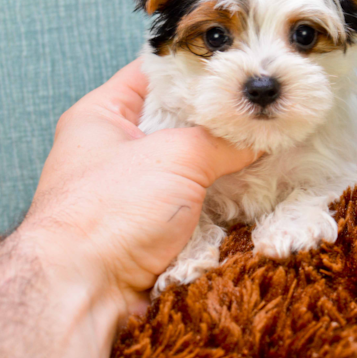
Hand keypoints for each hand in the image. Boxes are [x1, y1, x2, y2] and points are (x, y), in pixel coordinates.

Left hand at [16, 58, 255, 314]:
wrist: (82, 295)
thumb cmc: (108, 213)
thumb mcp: (176, 156)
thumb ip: (223, 138)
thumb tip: (261, 134)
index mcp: (102, 115)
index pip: (155, 71)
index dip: (199, 64)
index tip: (243, 63)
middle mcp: (114, 151)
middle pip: (180, 122)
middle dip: (222, 122)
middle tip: (266, 112)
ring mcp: (133, 194)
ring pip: (192, 168)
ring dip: (226, 166)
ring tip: (273, 149)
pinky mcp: (150, 233)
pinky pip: (195, 208)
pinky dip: (222, 205)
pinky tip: (257, 193)